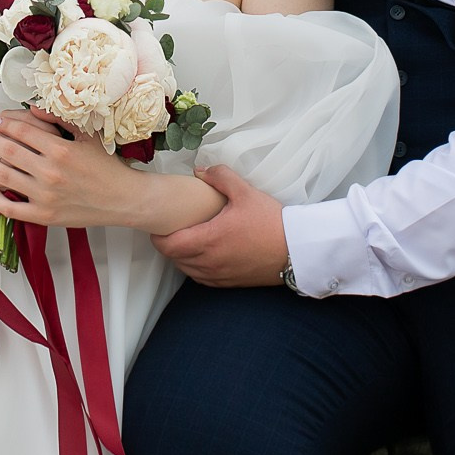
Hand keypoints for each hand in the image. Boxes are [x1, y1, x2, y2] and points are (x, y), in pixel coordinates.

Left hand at [0, 111, 141, 229]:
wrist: (124, 200)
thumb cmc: (108, 167)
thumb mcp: (88, 136)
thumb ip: (60, 119)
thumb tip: (33, 107)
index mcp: (60, 149)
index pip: (21, 131)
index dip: (4, 124)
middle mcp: (50, 173)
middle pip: (7, 151)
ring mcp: (45, 196)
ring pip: (3, 177)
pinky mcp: (44, 216)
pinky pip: (10, 208)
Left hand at [151, 167, 288, 286]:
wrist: (296, 251)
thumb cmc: (272, 222)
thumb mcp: (245, 192)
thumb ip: (220, 177)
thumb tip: (199, 171)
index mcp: (209, 239)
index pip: (169, 245)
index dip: (157, 237)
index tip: (158, 225)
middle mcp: (211, 262)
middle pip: (175, 259)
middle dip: (168, 245)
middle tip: (169, 229)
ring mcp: (220, 275)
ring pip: (187, 270)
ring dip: (181, 257)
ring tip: (184, 240)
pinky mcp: (230, 283)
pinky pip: (202, 279)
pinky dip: (195, 268)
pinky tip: (202, 256)